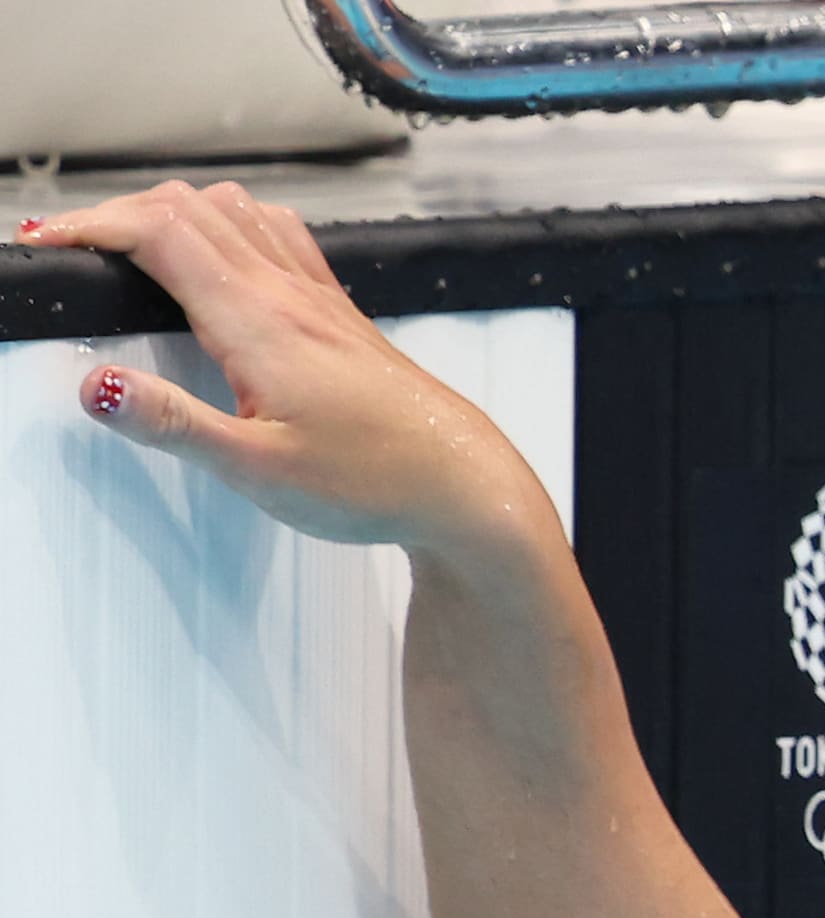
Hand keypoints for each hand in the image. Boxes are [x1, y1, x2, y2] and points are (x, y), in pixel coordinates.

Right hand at [22, 181, 557, 557]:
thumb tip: (98, 388)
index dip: (92, 226)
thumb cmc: (377, 481)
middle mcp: (291, 295)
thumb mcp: (258, 470)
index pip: (159, 233)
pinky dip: (232, 225)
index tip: (46, 245)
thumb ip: (173, 426)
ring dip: (175, 211)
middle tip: (70, 246)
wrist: (464, 486)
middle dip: (118, 213)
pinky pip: (282, 238)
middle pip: (190, 208)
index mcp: (259, 322)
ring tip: (127, 242)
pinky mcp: (343, 316)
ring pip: (239, 212)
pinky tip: (223, 255)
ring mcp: (321, 300)